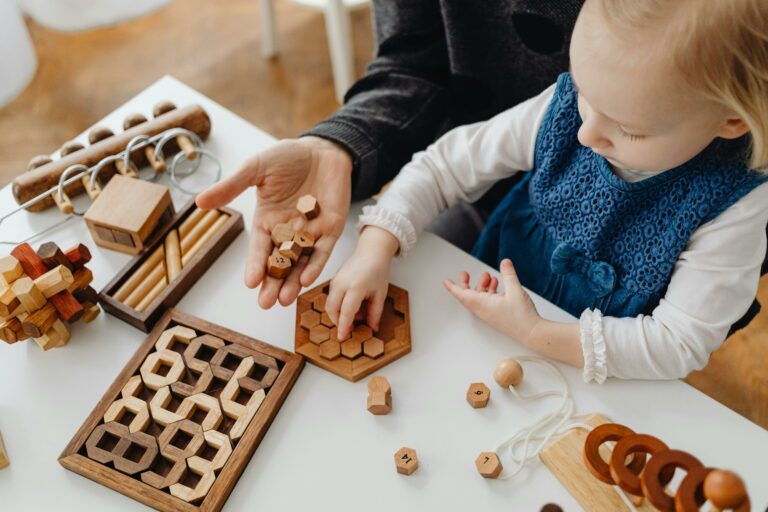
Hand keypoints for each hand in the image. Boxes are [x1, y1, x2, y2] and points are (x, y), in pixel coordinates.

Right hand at [196, 136, 351, 307]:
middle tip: (266, 303)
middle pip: (279, 263)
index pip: (259, 248)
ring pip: (300, 262)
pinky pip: (323, 250)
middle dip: (273, 283)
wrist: (323, 148)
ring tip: (285, 300)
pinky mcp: (331, 228)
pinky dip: (316, 264)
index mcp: (267, 220)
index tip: (250, 283)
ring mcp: (310, 232)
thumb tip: (199, 202)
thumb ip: (232, 187)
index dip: (254, 265)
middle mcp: (287, 231)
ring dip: (292, 282)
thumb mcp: (256, 169)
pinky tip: (307, 278)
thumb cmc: (287, 157)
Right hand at [326, 226, 399, 338]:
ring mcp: (335, 280)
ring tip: (355, 316)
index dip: (343, 326)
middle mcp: (342, 283)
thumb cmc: (377, 270)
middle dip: (338, 322)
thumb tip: (372, 328)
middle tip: (350, 329)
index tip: (343, 337)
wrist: (372, 251)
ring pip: (330, 304)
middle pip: (332, 309)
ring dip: (338, 314)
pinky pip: (331, 297)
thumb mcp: (380, 294)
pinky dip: (338, 306)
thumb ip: (375, 313)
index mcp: (356, 286)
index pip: (346, 312)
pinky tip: (352, 306)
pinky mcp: (333, 280)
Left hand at [443, 259, 541, 344]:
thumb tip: (504, 262)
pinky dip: (489, 292)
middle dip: (466, 283)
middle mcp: (483, 310)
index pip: (462, 294)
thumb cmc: (522, 316)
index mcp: (482, 304)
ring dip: (481, 286)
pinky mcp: (496, 315)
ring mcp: (489, 313)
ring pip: (478, 298)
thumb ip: (508, 274)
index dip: (452, 287)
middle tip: (465, 273)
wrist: (531, 332)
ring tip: (489, 277)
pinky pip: (487, 302)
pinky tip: (497, 285)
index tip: (445, 281)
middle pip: (468, 295)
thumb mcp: (515, 290)